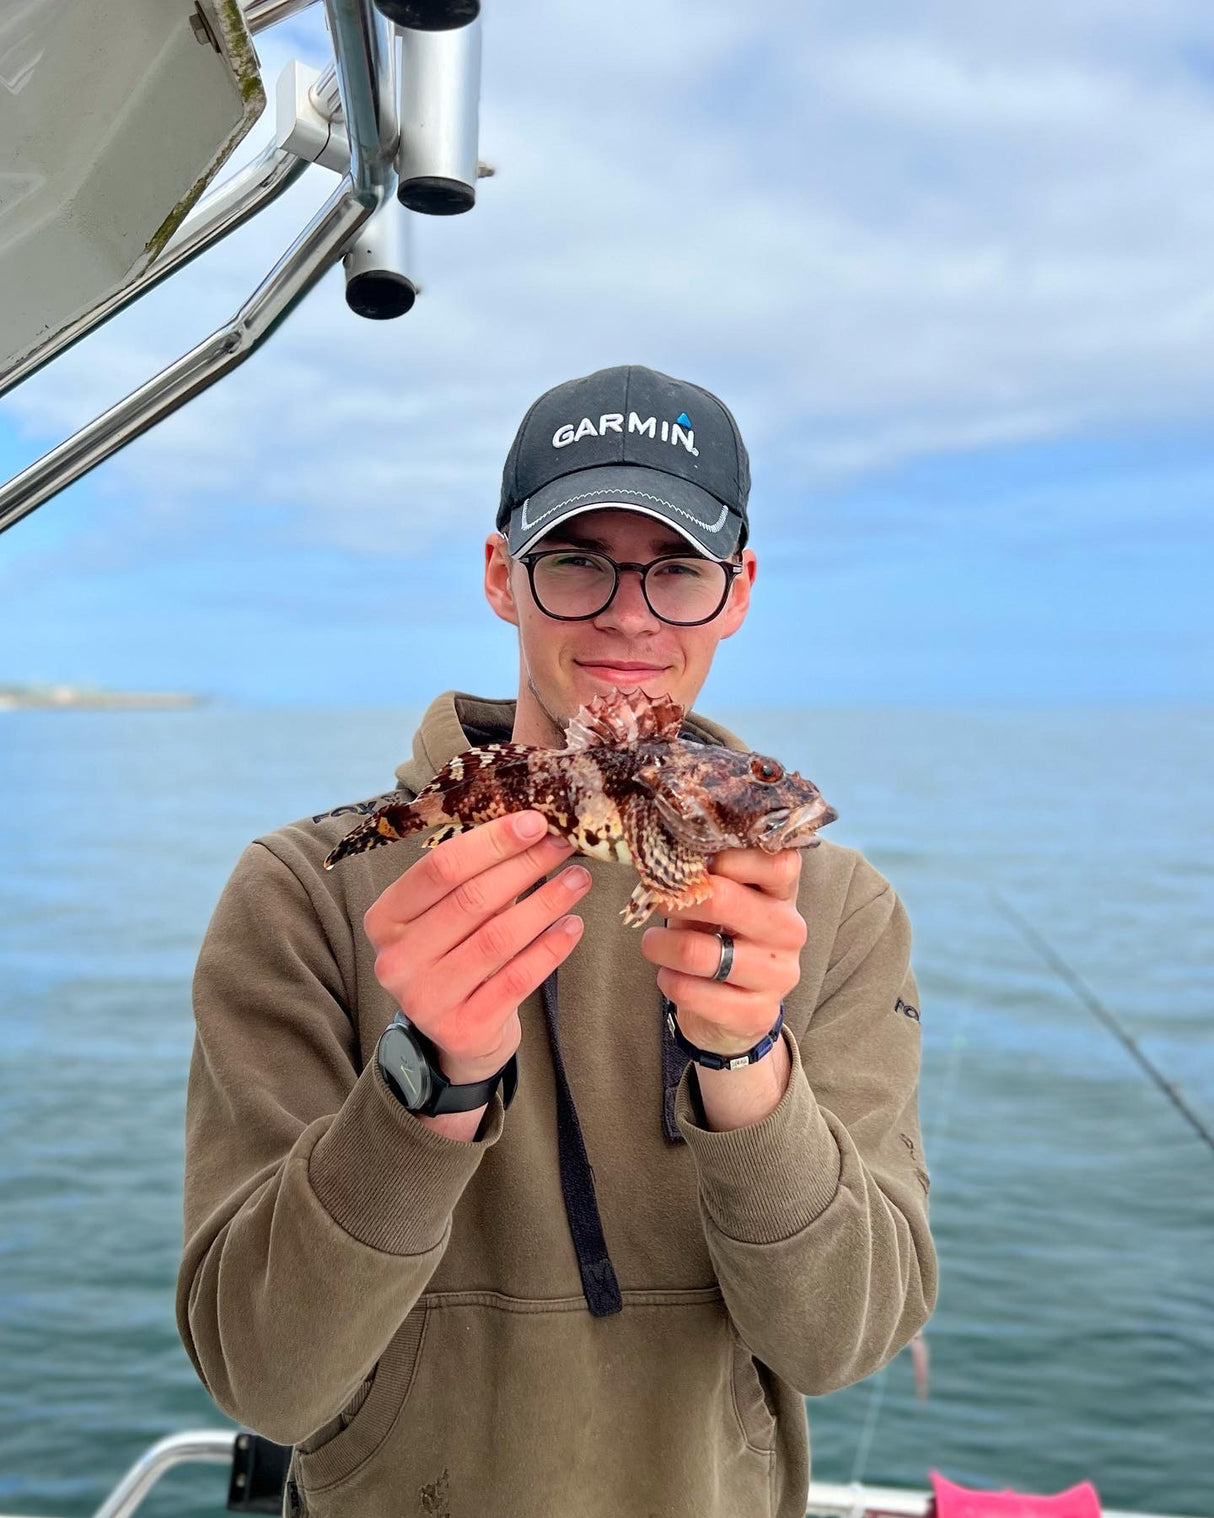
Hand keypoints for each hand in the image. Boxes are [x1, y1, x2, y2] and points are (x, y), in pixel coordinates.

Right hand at [361, 811, 590, 1083]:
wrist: (456, 1035)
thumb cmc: (456, 954)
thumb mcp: (447, 915)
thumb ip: (475, 876)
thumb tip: (533, 825)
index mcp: (385, 919)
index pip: (440, 868)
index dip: (491, 842)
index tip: (535, 821)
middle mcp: (396, 960)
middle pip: (471, 900)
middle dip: (526, 866)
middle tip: (566, 844)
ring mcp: (426, 999)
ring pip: (498, 938)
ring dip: (546, 903)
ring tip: (579, 879)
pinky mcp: (463, 1029)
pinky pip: (517, 980)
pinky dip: (550, 949)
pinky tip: (573, 925)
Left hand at [640, 848, 805, 1055]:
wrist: (732, 1009)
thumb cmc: (721, 938)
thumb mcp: (718, 903)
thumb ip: (704, 879)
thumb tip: (666, 860)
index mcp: (783, 894)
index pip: (776, 863)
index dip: (728, 857)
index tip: (694, 862)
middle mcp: (789, 931)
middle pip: (723, 900)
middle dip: (676, 897)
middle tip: (655, 899)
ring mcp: (778, 975)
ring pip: (698, 952)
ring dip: (661, 945)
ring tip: (652, 943)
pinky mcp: (757, 1013)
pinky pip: (692, 992)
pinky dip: (669, 981)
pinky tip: (669, 976)